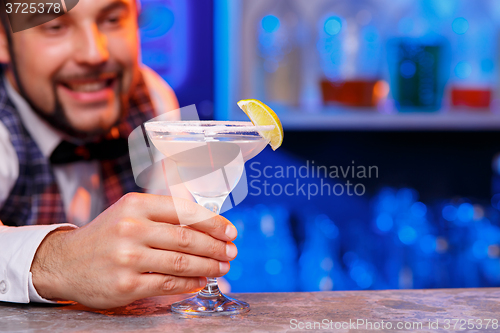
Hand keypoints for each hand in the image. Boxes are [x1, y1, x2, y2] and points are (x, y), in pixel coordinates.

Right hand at [30, 193, 237, 308]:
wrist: (65, 262)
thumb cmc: (106, 235)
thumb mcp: (129, 212)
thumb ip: (164, 214)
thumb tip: (207, 225)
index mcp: (136, 205)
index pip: (185, 211)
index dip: (213, 222)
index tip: (230, 231)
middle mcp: (131, 228)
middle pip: (187, 238)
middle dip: (216, 246)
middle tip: (231, 252)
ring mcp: (128, 257)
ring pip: (181, 262)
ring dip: (208, 266)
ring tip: (221, 267)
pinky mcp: (126, 284)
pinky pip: (168, 284)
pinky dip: (190, 283)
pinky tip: (200, 281)